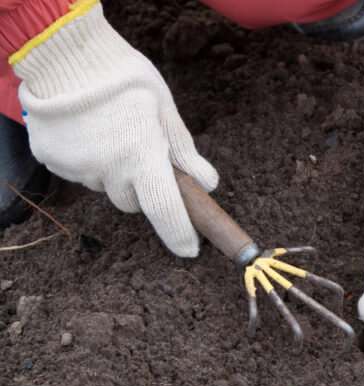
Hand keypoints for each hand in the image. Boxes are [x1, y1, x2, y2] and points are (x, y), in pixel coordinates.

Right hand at [13, 3, 216, 256]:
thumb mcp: (166, 112)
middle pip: (132, 201)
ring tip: (110, 133)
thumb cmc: (127, 80)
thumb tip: (207, 184)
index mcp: (142, 155)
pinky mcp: (52, 161)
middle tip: (141, 153)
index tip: (190, 250)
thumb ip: (185, 152)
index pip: (166, 209)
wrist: (65, 53)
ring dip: (112, 172)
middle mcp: (108, 169)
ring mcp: (77, 167)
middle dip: (141, 187)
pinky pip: (79, 174)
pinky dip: (87, 161)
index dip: (180, 234)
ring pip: (105, 186)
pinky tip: (87, 132)